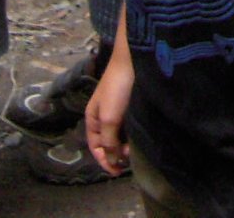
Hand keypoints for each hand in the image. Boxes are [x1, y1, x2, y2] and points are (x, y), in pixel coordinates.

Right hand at [83, 48, 133, 175]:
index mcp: (93, 119)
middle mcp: (104, 116)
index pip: (95, 147)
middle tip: (130, 159)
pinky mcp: (130, 105)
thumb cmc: (117, 89)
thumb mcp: (109, 118)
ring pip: (120, 135)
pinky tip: (140, 137)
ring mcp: (117, 110)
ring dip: (126, 145)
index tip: (117, 172)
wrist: (133, 61)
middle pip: (108, 143)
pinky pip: (129, 126)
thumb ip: (109, 141)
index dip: (104, 161)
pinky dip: (133, 135)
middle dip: (116, 154)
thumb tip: (111, 160)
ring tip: (136, 150)